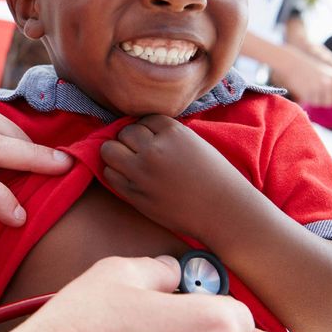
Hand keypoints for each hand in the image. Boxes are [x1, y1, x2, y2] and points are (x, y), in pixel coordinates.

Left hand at [100, 114, 253, 239]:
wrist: (223, 211)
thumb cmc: (214, 177)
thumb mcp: (194, 143)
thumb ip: (167, 135)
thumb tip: (140, 130)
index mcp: (173, 132)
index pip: (143, 119)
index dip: (147, 130)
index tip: (155, 141)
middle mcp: (154, 149)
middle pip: (124, 132)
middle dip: (130, 140)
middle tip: (142, 152)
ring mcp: (142, 172)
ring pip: (109, 150)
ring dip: (116, 153)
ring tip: (130, 161)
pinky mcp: (135, 193)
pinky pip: (109, 174)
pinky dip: (114, 172)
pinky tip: (128, 176)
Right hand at [271, 45, 331, 107]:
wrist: (292, 63)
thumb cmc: (311, 70)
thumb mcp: (328, 74)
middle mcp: (329, 82)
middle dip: (328, 101)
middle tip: (320, 94)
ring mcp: (318, 88)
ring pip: (323, 103)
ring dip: (318, 100)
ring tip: (312, 90)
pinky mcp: (307, 93)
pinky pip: (312, 102)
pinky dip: (310, 99)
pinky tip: (305, 90)